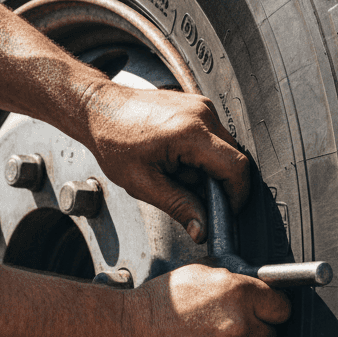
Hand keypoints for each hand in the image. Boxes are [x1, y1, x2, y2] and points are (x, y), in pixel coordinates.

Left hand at [83, 82, 247, 241]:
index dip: (237, 195)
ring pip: (225, 149)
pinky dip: (202, 155)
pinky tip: (178, 159)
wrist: (100, 109)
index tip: (227, 211)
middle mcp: (202, 114)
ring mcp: (202, 107)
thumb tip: (201, 230)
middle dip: (220, 184)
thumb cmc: (114, 141)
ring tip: (178, 172)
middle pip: (234, 159)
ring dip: (209, 169)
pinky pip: (214, 138)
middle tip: (193, 194)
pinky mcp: (198, 106)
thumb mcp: (144, 183)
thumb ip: (178, 207)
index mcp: (190, 133)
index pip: (236, 167)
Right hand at [125, 263, 290, 336]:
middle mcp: (239, 325)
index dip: (270, 312)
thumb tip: (254, 289)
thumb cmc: (157, 306)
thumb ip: (233, 282)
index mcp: (238, 293)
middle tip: (224, 332)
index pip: (280, 308)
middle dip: (251, 335)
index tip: (264, 316)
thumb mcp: (199, 275)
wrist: (127, 335)